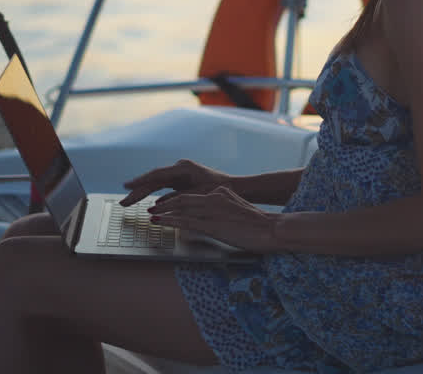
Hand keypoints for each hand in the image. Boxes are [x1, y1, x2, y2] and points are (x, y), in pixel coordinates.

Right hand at [120, 159, 231, 206]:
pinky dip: (156, 196)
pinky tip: (149, 206)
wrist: (236, 187)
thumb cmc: (219, 190)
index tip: (126, 186)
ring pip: (157, 184)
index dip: (140, 182)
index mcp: (183, 168)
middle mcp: (180, 168)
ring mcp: (181, 174)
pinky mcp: (183, 181)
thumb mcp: (197, 196)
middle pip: (154, 180)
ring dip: (144, 194)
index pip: (156, 175)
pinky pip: (165, 188)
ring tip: (128, 203)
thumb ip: (176, 200)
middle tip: (123, 202)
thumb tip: (155, 207)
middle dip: (137, 191)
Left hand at [149, 186, 280, 252]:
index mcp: (221, 193)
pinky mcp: (211, 224)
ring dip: (163, 211)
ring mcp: (212, 210)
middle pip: (183, 198)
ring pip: (180, 208)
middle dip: (165, 203)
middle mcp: (214, 197)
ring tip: (150, 214)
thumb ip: (224, 209)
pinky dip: (169, 220)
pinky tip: (159, 221)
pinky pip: (184, 221)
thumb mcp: (239, 210)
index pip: (194, 195)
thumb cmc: (260, 225)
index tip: (166, 203)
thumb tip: (214, 215)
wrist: (272, 229)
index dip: (177, 199)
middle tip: (152, 206)